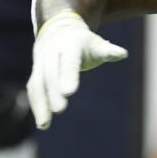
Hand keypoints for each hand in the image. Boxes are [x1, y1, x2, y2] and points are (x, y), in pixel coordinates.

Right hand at [27, 12, 127, 129]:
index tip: (69, 92)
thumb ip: (108, 51)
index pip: (68, 61)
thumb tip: (123, 54)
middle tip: (60, 109)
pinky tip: (43, 123)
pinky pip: (34, 89)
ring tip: (44, 124)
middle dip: (54, 92)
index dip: (68, 75)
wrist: (57, 33)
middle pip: (51, 73)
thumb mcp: (97, 44)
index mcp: (69, 45)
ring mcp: (41, 63)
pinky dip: (37, 105)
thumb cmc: (84, 43)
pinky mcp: (36, 74)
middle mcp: (51, 53)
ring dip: (40, 104)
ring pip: (38, 83)